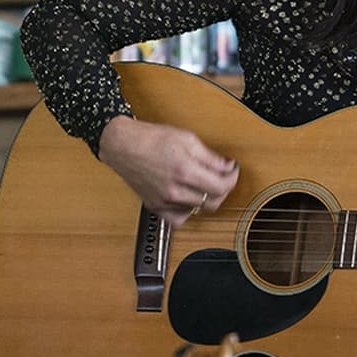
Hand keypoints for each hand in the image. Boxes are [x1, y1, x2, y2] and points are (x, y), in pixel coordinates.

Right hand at [98, 115, 238, 226]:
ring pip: (198, 210)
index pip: (222, 186)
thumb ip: (210, 157)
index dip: (233, 178)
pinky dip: (187, 210)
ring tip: (204, 183)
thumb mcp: (187, 138)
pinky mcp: (155, 206)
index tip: (232, 170)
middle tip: (222, 177)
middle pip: (213, 202)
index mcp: (185, 170)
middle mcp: (175, 190)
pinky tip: (188, 197)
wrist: (122, 145)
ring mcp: (164, 201)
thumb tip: (229, 167)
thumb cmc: (152, 138)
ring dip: (206, 198)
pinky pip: (179, 218)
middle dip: (223, 189)